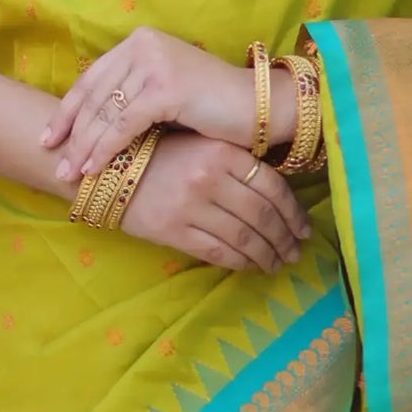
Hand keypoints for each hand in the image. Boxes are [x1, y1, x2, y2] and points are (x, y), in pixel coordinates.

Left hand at [46, 27, 293, 181]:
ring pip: (106, 112)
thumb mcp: (165, 92)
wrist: (259, 107)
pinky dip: (105, 148)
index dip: (68, 110)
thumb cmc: (213, 108)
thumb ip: (132, 96)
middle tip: (53, 161)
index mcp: (140, 42)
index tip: (49, 136)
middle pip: (94, 95)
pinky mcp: (166, 88)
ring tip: (69, 173)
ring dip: (84, 146)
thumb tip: (89, 124)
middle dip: (71, 132)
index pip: (92, 78)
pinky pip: (124, 124)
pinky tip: (94, 167)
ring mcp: (155, 64)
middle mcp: (144, 45)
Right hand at [121, 132, 308, 272]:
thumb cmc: (160, 154)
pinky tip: (251, 266)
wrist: (107, 168)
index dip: (294, 213)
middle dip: (284, 239)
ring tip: (276, 263)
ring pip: (244, 238)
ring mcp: (191, 206)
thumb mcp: (201, 145)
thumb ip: (236, 164)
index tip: (304, 230)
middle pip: (262, 216)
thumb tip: (277, 198)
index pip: (273, 187)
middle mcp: (210, 178)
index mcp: (222, 152)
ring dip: (266, 255)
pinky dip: (240, 262)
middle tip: (295, 253)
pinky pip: (218, 252)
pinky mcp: (174, 230)